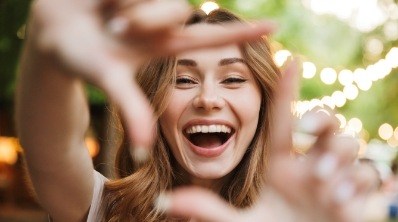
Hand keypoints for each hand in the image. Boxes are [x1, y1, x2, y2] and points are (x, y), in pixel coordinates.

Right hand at [26, 0, 274, 152]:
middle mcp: (161, 21)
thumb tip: (143, 150)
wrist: (50, 32)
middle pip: (178, 10)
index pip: (210, 39)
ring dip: (126, 4)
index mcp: (163, 45)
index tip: (275, 28)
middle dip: (146, 18)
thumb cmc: (77, 58)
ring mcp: (148, 1)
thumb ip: (130, 108)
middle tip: (115, 27)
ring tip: (104, 13)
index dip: (242, 35)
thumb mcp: (107, 79)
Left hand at [156, 61, 378, 221]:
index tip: (289, 60)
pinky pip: (366, 176)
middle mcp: (308, 166)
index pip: (282, 121)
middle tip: (308, 136)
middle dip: (322, 120)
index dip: (286, 91)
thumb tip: (165, 202)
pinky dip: (358, 185)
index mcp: (280, 166)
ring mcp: (333, 179)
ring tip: (326, 185)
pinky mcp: (353, 197)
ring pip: (350, 146)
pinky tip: (343, 202)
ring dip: (340, 160)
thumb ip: (207, 211)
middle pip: (326, 122)